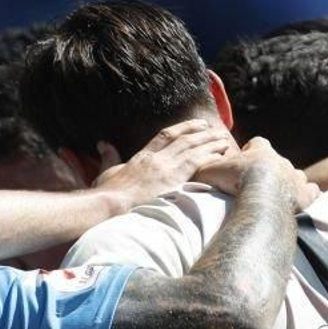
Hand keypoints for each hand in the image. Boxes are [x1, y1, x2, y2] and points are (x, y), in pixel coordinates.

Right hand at [91, 120, 233, 204]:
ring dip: (209, 141)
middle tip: (214, 129)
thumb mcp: (105, 172)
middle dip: (199, 132)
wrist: (109, 203)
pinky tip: (221, 153)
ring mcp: (165, 167)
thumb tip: (103, 144)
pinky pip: (197, 161)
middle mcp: (156, 158)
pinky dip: (210, 155)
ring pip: (192, 147)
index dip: (181, 128)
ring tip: (223, 138)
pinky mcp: (173, 178)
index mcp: (141, 157)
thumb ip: (108, 157)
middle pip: (182, 139)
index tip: (194, 125)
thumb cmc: (106, 194)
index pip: (164, 136)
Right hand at [194, 137, 319, 210]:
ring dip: (288, 182)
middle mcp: (282, 161)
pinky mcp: (306, 194)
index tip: (244, 161)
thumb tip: (194, 164)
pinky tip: (300, 201)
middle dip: (269, 170)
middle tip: (257, 184)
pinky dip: (308, 195)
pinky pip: (312, 191)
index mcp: (262, 151)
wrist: (261, 198)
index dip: (251, 150)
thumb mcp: (209, 170)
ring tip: (278, 194)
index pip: (258, 143)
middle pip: (277, 161)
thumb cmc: (235, 181)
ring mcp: (296, 177)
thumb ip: (203, 165)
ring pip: (296, 175)